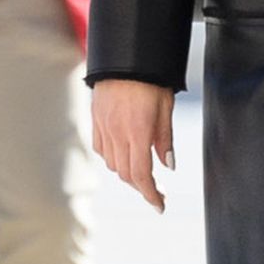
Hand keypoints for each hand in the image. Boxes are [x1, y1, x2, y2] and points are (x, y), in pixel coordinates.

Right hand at [92, 80, 175, 210]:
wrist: (125, 57)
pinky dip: (113, 158)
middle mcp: (117, 134)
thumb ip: (165, 140)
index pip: (142, 175)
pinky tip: (125, 155)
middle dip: (142, 187)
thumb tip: (168, 166)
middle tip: (157, 192)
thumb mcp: (166, 109)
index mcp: (137, 132)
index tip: (160, 206)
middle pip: (126, 174)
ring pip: (113, 164)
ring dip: (128, 173)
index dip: (151, 194)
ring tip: (143, 173)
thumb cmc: (151, 80)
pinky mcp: (96, 121)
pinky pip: (102, 149)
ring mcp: (103, 128)